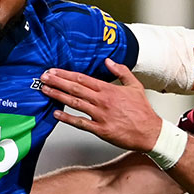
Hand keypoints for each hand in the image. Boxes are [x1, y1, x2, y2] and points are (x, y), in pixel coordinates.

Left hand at [41, 60, 164, 151]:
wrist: (150, 132)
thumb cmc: (143, 111)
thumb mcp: (135, 86)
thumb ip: (121, 71)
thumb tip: (108, 61)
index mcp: (109, 89)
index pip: (82, 79)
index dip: (66, 74)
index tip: (54, 71)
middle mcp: (102, 101)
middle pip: (75, 89)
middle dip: (57, 82)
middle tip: (43, 77)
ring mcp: (100, 116)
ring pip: (75, 103)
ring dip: (58, 96)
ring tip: (45, 90)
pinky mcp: (100, 130)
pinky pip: (80, 123)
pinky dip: (67, 118)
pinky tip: (56, 113)